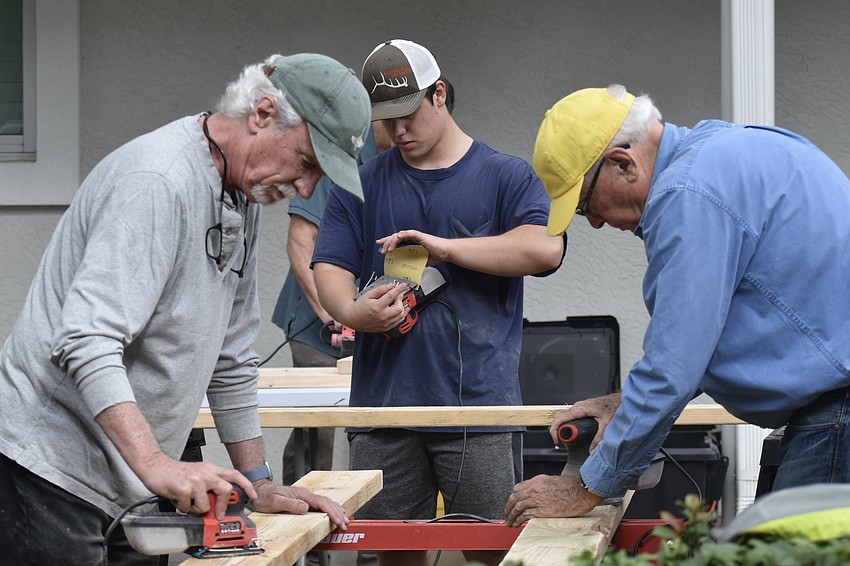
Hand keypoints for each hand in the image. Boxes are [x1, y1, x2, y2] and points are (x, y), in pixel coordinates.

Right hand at [139, 454, 256, 518]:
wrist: (155, 466)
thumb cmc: (175, 473)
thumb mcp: (198, 474)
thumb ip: (210, 485)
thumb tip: (219, 504)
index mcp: (211, 468)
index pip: (235, 474)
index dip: (247, 486)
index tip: (253, 497)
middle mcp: (206, 472)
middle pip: (226, 490)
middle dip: (222, 506)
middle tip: (217, 514)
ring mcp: (195, 479)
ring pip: (205, 504)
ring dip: (195, 509)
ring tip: (188, 503)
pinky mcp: (183, 487)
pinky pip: (188, 508)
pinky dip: (182, 509)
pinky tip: (178, 500)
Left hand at [249, 479, 349, 529]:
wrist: (260, 491)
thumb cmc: (266, 497)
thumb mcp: (275, 502)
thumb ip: (290, 504)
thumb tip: (305, 507)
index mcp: (302, 495)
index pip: (322, 503)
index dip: (332, 512)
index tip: (339, 521)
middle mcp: (305, 495)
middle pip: (327, 502)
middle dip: (338, 513)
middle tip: (345, 523)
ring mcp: (305, 497)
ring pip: (325, 502)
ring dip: (336, 510)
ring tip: (343, 518)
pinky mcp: (303, 500)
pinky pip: (320, 504)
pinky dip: (330, 508)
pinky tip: (333, 511)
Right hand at [347, 281, 409, 332]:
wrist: (352, 319)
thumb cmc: (359, 307)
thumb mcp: (367, 295)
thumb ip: (380, 290)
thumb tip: (390, 286)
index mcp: (377, 307)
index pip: (391, 296)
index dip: (398, 289)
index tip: (403, 285)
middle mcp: (382, 316)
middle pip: (399, 307)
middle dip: (400, 299)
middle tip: (398, 295)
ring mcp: (385, 324)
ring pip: (401, 316)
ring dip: (403, 308)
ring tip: (401, 302)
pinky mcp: (386, 328)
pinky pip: (398, 322)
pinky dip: (401, 315)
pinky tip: (400, 311)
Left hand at [376, 229, 449, 265]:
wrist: (445, 252)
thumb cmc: (436, 254)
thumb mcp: (420, 261)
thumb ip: (413, 262)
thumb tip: (407, 269)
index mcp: (410, 243)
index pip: (395, 241)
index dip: (386, 243)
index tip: (379, 246)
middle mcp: (411, 238)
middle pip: (395, 238)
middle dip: (386, 243)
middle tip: (381, 250)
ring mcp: (416, 236)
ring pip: (400, 235)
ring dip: (393, 241)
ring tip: (389, 249)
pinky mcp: (421, 236)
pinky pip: (410, 233)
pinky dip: (404, 234)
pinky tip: (399, 237)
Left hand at [504, 475, 602, 526]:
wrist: (581, 491)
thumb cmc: (572, 487)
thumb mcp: (553, 481)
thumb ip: (542, 487)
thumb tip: (536, 494)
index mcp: (537, 480)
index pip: (517, 488)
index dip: (512, 497)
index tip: (511, 503)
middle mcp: (535, 488)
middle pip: (514, 498)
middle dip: (508, 507)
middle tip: (506, 514)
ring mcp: (538, 499)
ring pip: (517, 507)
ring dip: (511, 515)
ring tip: (509, 522)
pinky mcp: (542, 510)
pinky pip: (525, 515)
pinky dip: (518, 520)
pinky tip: (517, 524)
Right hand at [548, 393, 620, 449]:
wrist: (620, 399)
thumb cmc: (615, 405)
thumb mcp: (607, 424)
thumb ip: (599, 438)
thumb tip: (592, 450)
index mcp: (580, 409)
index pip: (559, 418)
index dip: (554, 430)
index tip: (557, 440)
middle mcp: (578, 407)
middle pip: (559, 418)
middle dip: (558, 431)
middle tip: (562, 442)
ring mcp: (580, 407)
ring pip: (564, 417)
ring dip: (563, 428)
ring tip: (568, 439)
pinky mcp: (583, 409)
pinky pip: (570, 417)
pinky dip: (568, 425)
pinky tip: (574, 432)